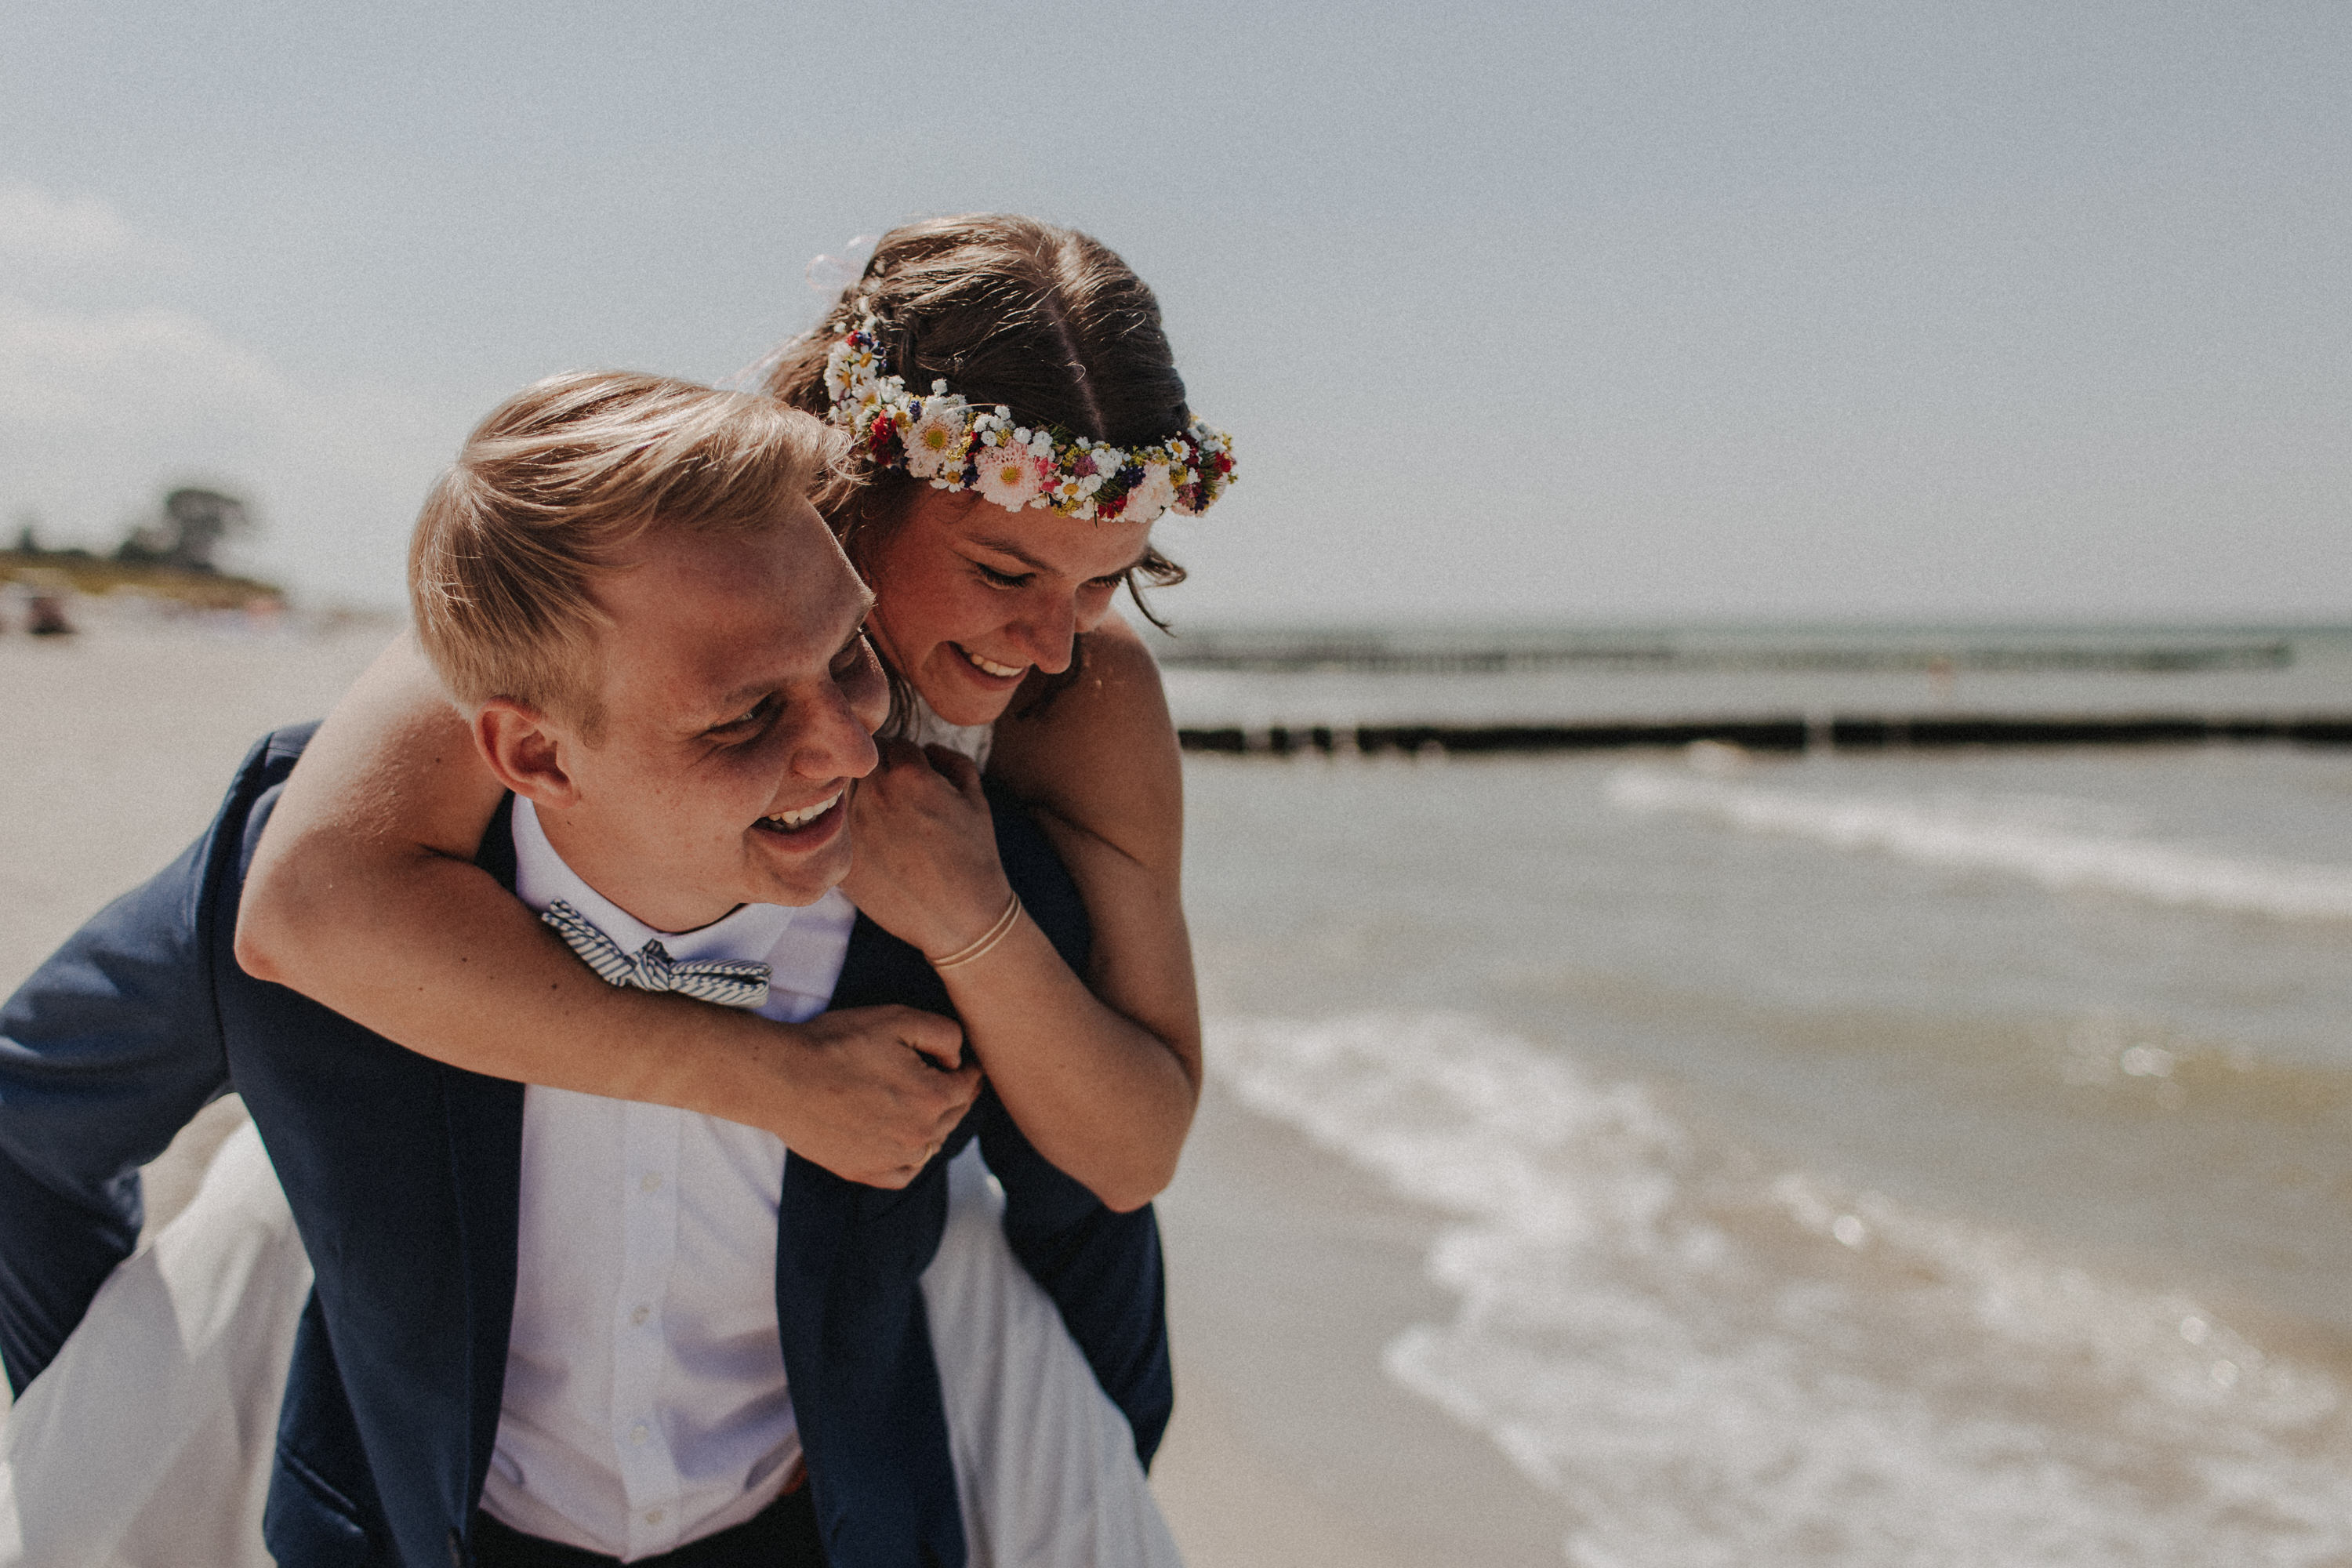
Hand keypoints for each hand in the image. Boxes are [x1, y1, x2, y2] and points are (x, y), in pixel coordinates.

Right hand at [766, 1004, 978, 1187]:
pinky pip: (906, 1171)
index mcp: (933, 1098)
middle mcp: (919, 1135)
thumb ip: (944, 1034)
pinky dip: (909, 1156)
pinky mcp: (866, 1172)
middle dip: (951, 1093)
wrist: (781, 1079)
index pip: (970, 1084)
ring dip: (932, 1123)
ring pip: (932, 1143)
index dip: (965, 1067)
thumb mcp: (898, 1019)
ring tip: (913, 1102)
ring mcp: (893, 1158)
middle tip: (935, 1076)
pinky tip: (897, 1135)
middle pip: (954, 1114)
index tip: (956, 1060)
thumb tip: (956, 1059)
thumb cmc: (837, 1044)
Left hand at [839, 740, 1014, 958]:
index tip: (912, 778)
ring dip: (854, 795)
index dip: (904, 758)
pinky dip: (844, 826)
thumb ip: (952, 760)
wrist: (961, 916)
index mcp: (910, 774)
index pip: (892, 743)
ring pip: (840, 789)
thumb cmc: (974, 856)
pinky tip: (870, 843)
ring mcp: (852, 825)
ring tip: (877, 817)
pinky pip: (832, 825)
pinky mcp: (841, 854)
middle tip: (891, 794)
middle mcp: (875, 794)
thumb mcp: (977, 799)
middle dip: (874, 771)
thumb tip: (926, 748)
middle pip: (859, 762)